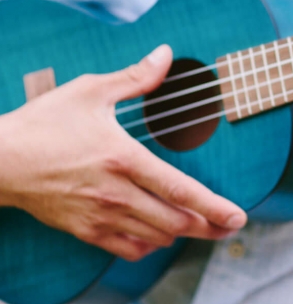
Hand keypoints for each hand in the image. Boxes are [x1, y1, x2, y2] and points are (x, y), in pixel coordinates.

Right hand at [0, 45, 246, 260]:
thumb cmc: (43, 123)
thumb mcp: (90, 91)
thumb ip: (135, 78)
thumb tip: (166, 54)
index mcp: (123, 159)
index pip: (180, 190)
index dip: (214, 207)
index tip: (239, 217)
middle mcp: (115, 193)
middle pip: (176, 221)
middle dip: (209, 226)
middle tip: (229, 226)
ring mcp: (99, 215)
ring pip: (156, 238)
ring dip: (182, 234)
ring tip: (201, 226)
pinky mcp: (84, 230)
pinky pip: (127, 249)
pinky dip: (149, 245)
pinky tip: (159, 234)